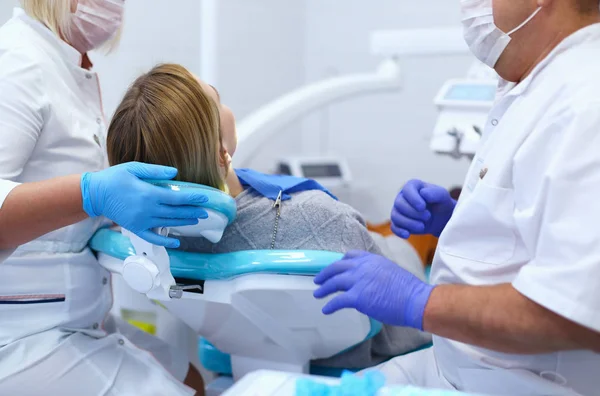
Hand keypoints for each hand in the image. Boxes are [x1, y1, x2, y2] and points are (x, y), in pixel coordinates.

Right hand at [81, 162, 208, 247]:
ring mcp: (142, 221)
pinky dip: (165, 242)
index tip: (205, 197)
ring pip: (168, 224)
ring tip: (196, 220)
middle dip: (192, 211)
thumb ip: (155, 171)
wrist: (95, 194)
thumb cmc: (114, 178)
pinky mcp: (135, 228)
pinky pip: (153, 238)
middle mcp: (147, 210)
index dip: (193, 198)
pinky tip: (177, 243)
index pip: (177, 198)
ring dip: (184, 222)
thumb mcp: (134, 168)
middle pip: (176, 212)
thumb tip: (175, 173)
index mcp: (148, 194)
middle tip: (205, 211)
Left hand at [313, 251, 433, 329]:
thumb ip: (376, 273)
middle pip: (337, 267)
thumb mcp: (390, 271)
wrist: (415, 300)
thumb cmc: (409, 290)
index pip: (350, 256)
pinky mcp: (357, 297)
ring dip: (324, 288)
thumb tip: (369, 282)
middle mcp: (363, 267)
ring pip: (334, 282)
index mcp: (372, 259)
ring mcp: (359, 281)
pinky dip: (330, 305)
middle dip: (325, 273)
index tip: (335, 267)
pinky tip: (326, 309)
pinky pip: (338, 301)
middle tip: (318, 279)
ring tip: (317, 293)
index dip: (340, 262)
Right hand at [391, 179, 455, 238]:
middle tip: (428, 217)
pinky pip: (394, 227)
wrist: (441, 218)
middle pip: (399, 204)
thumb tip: (423, 194)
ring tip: (422, 226)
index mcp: (412, 186)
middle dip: (413, 212)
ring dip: (408, 223)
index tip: (423, 207)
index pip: (407, 190)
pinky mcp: (398, 223)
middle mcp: (402, 197)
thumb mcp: (443, 196)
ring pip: (395, 216)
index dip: (413, 199)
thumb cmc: (441, 203)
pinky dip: (399, 231)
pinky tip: (407, 234)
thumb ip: (435, 193)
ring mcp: (398, 210)